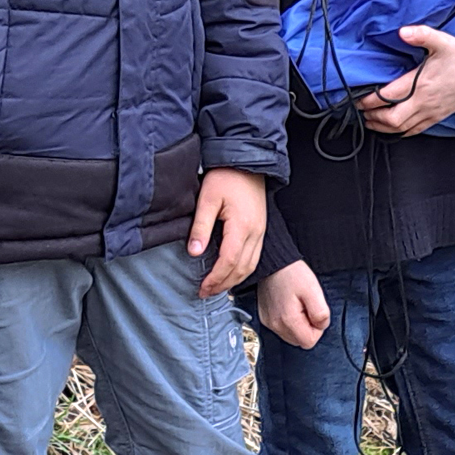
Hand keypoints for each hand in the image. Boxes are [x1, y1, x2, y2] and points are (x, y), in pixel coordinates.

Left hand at [189, 168, 267, 296]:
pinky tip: (230, 273)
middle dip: (223, 284)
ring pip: (250, 266)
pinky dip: (242, 270)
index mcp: (242, 226)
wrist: (247, 162)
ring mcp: (260, 232)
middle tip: (206, 292)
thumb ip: (200, 227)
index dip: (216, 278)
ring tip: (216, 287)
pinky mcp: (260, 229)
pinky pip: (254, 257)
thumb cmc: (226, 177)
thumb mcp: (206, 199)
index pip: (229, 261)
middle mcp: (255, 232)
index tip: (202, 287)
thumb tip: (194, 253)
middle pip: (242, 268)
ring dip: (234, 280)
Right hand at [256, 260, 330, 348]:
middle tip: (306, 307)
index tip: (314, 312)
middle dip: (307, 328)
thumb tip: (321, 326)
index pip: (309, 342)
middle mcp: (275, 325)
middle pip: (299, 341)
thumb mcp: (313, 291)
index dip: (317, 329)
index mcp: (288, 320)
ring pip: (291, 336)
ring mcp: (268, 322)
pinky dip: (289, 321)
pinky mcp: (265, 318)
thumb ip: (321, 313)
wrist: (273, 263)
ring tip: (297, 305)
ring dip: (299, 325)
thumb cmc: (293, 274)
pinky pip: (282, 328)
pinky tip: (289, 305)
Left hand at [354, 24, 454, 136]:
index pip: (388, 97)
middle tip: (361, 110)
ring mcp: (430, 113)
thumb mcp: (442, 41)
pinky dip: (400, 132)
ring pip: (401, 129)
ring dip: (382, 127)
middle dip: (372, 117)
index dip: (369, 101)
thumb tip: (403, 31)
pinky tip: (392, 128)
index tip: (358, 98)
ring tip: (370, 121)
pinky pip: (415, 131)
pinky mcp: (437, 117)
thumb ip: (421, 34)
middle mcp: (423, 102)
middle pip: (392, 120)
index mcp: (420, 84)